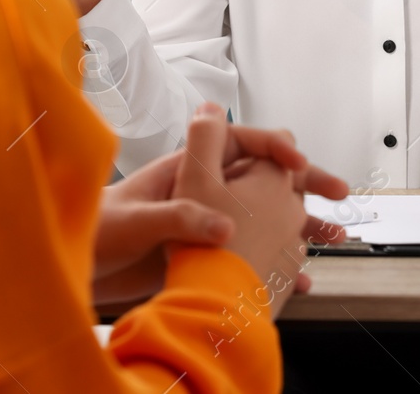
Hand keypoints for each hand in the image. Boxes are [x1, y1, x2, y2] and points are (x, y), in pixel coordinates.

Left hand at [91, 110, 345, 304]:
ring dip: (302, 222)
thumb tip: (223, 225)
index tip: (299, 162)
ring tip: (334, 237)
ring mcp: (212, 219)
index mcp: (189, 167)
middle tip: (338, 192)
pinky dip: (281, 261)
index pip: (242, 141)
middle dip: (304, 181)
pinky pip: (257, 250)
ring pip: (268, 214)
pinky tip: (301, 278)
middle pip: (265, 175)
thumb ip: (177, 216)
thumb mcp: (135, 220)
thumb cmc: (99, 231)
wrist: (81, 266)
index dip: (274, 147)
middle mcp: (207, 188)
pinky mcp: (210, 250)